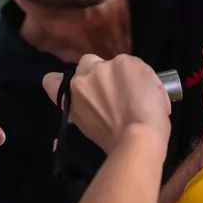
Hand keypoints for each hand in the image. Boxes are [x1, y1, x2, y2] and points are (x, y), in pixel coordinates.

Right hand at [43, 54, 170, 153]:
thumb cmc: (114, 141)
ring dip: (123, 74)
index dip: (64, 82)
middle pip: (87, 64)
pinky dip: (142, 75)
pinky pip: (134, 64)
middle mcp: (81, 77)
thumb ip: (84, 107)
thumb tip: (93, 104)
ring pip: (114, 63)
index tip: (79, 89)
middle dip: (99, 74)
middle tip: (115, 91)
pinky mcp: (125, 62)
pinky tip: (149, 90)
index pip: (52, 80)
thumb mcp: (88, 125)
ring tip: (138, 93)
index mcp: (69, 96)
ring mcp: (103, 67)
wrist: (138, 137)